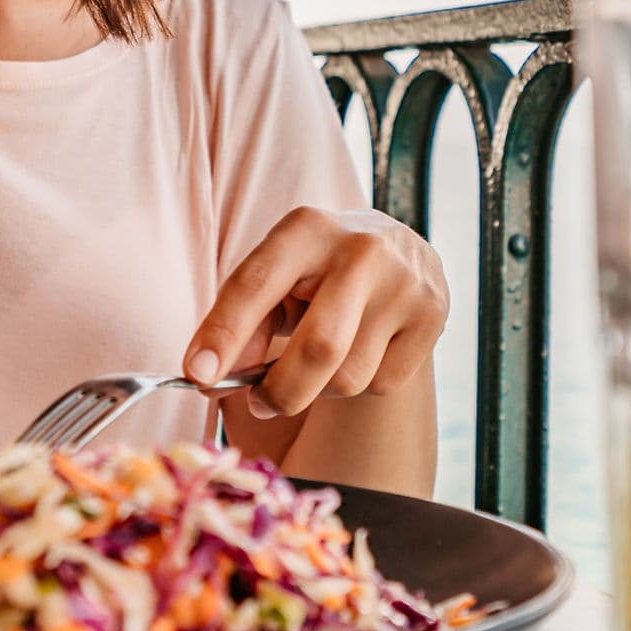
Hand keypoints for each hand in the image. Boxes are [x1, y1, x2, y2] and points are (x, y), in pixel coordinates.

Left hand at [184, 207, 447, 419]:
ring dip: (318, 389)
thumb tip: (211, 376)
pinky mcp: (433, 313)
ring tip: (316, 363)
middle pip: (317, 347)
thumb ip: (242, 323)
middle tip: (258, 402)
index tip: (197, 375)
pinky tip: (360, 350)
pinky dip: (358, 384)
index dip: (223, 333)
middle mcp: (360, 249)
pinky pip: (381, 383)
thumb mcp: (275, 279)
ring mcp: (404, 281)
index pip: (257, 284)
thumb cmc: (314, 272)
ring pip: (347, 377)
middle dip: (279, 391)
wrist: (397, 249)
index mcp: (306, 228)